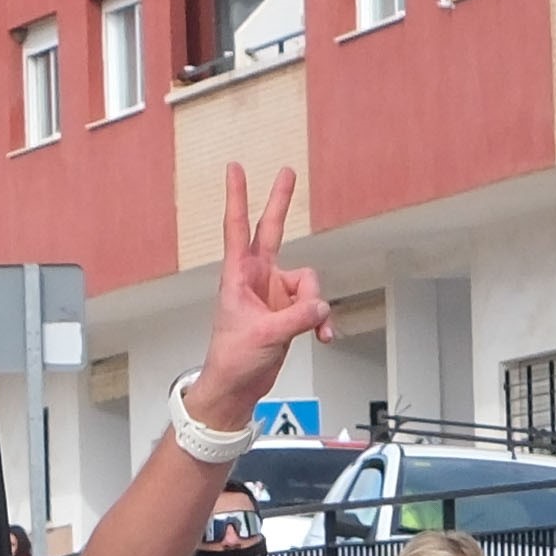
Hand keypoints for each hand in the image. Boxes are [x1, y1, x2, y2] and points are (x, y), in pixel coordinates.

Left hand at [180, 164, 332, 428]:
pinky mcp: (288, 311)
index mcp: (238, 275)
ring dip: (315, 306)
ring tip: (312, 329)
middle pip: (272, 231)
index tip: (235, 168)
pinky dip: (320, 319)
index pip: (238, 228)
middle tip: (287, 172)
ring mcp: (274, 293)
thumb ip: (296, 317)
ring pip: (308, 283)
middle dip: (280, 202)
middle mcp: (257, 278)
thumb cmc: (234, 359)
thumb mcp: (265, 336)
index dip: (238, 196)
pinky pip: (314, 305)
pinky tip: (322, 335)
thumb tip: (320, 305)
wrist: (236, 387)